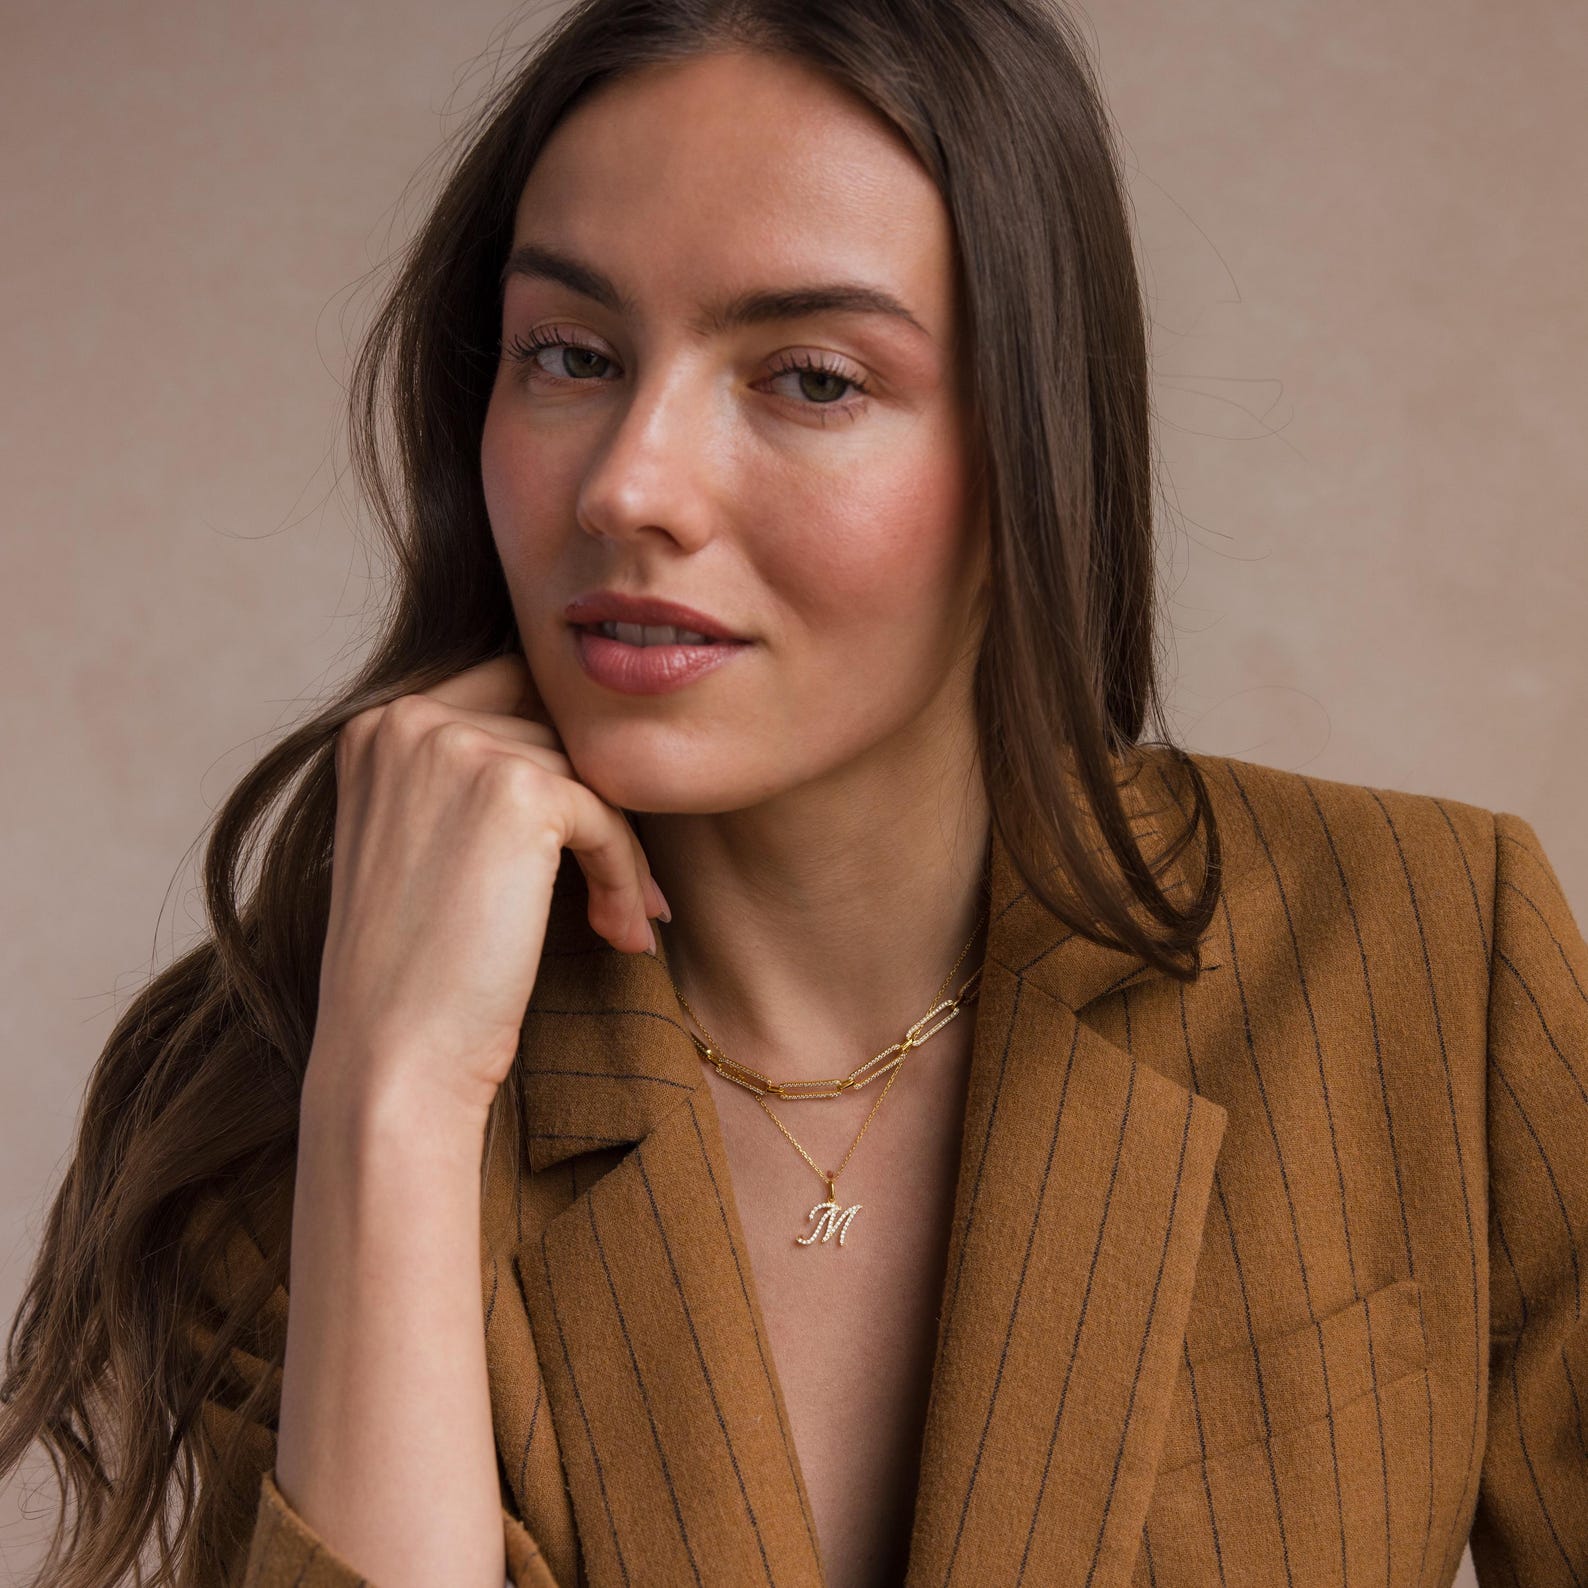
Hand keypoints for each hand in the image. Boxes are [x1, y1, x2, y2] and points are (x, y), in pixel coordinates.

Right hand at [305, 653, 667, 1123]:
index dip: (559, 758)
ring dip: (618, 851)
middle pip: (554, 730)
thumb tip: (586, 737)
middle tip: (622, 884)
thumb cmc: (414, 969)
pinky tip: (621, 933)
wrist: (396, 1057)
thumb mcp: (422, 839)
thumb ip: (470, 773)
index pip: (508, 691)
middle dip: (596, 808)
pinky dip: (627, 877)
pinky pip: (608, 818)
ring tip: (621, 918)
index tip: (588, 830)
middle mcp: (407, 719)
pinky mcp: (517, 792)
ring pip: (588, 776)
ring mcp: (458, 747)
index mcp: (376, 724)